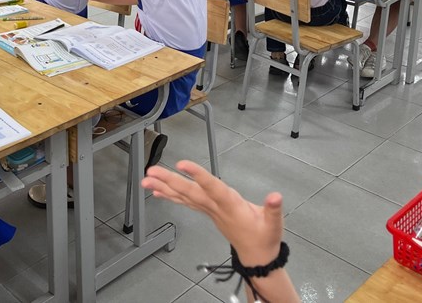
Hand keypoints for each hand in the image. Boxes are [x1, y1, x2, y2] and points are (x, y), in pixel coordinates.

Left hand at [142, 160, 282, 265]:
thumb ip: (273, 210)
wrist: (257, 256)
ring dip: (164, 187)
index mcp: (231, 206)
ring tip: (146, 180)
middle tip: (152, 172)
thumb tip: (276, 196)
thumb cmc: (264, 238)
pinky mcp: (208, 212)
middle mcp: (215, 208)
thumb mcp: (274, 225)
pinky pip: (185, 202)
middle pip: (190, 192)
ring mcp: (209, 211)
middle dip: (170, 181)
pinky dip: (170, 196)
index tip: (183, 164)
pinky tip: (157, 192)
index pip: (212, 188)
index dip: (198, 176)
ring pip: (183, 197)